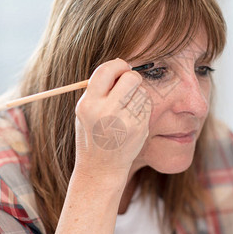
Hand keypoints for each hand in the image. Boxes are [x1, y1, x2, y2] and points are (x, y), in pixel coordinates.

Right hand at [74, 58, 151, 176]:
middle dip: (132, 78)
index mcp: (88, 104)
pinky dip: (142, 108)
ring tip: (127, 109)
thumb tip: (121, 66)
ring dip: (138, 95)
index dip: (118, 65)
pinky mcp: (139, 129)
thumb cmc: (93, 135)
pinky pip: (147, 106)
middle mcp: (106, 112)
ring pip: (142, 92)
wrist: (100, 168)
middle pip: (131, 77)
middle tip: (129, 86)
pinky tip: (133, 119)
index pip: (107, 70)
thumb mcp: (85, 112)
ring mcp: (125, 121)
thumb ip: (99, 90)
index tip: (121, 69)